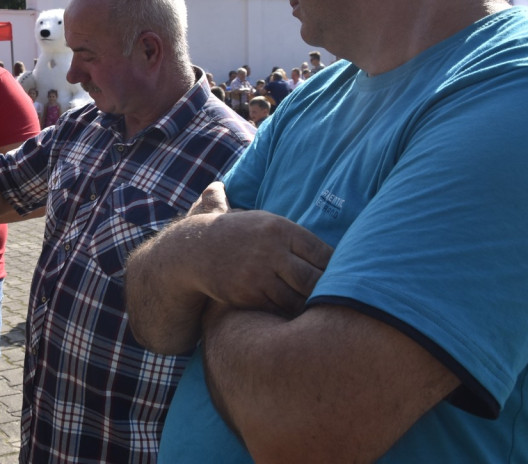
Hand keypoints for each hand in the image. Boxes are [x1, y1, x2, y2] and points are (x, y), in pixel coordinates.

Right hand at [193, 208, 332, 317]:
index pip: (323, 253)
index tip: (345, 278)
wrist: (194, 249)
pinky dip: (288, 314)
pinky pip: (278, 309)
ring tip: (319, 311)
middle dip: (327, 292)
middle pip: (314, 279)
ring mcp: (258, 273)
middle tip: (337, 301)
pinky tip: (295, 317)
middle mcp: (271, 250)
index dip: (338, 269)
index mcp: (280, 229)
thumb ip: (293, 235)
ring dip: (308, 306)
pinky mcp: (247, 293)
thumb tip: (330, 243)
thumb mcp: (262, 221)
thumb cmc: (236, 235)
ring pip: (298, 298)